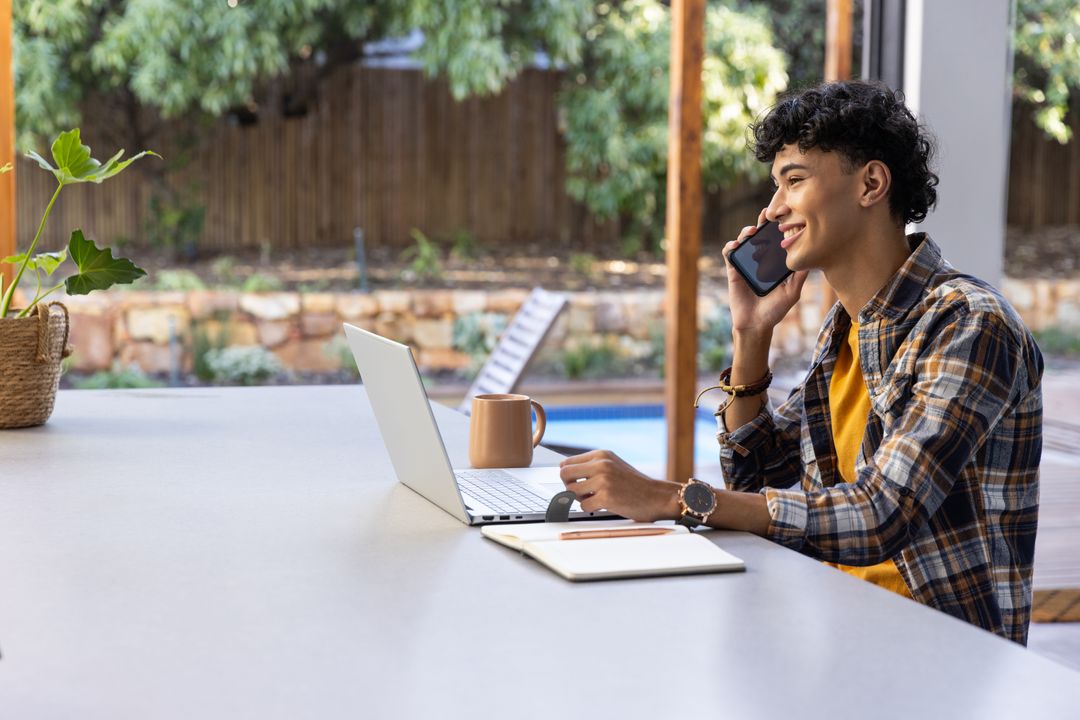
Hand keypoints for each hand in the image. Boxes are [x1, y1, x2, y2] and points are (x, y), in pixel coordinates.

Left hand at [558, 450, 681, 522]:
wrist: (657, 496)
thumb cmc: (635, 484)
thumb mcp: (614, 465)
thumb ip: (592, 465)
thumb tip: (564, 469)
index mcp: (601, 455)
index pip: (567, 462)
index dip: (569, 476)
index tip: (577, 482)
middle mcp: (601, 464)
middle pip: (564, 474)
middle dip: (570, 486)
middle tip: (583, 492)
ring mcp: (604, 481)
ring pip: (571, 490)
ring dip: (580, 498)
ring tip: (594, 498)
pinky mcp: (607, 497)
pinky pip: (583, 505)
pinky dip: (590, 508)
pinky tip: (602, 505)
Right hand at [723, 207, 808, 334]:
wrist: (756, 324)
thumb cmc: (775, 309)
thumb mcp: (792, 292)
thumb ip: (800, 276)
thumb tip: (811, 256)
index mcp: (775, 262)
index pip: (777, 239)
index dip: (779, 227)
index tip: (785, 217)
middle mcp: (760, 259)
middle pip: (760, 235)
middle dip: (762, 222)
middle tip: (766, 214)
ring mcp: (746, 263)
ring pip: (744, 240)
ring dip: (746, 231)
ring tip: (752, 231)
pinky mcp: (733, 270)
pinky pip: (729, 253)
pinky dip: (731, 246)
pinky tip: (736, 245)